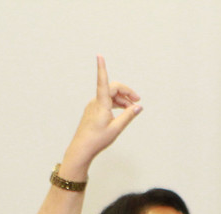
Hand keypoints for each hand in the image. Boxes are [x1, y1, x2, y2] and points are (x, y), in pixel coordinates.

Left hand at [61, 55, 141, 170]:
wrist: (81, 149)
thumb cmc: (97, 140)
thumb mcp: (116, 128)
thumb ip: (128, 116)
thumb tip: (138, 107)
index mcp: (101, 104)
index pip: (102, 82)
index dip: (102, 68)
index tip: (99, 56)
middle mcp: (95, 102)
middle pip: (113, 88)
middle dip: (126, 92)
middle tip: (137, 101)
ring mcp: (92, 106)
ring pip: (109, 95)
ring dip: (122, 99)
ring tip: (131, 108)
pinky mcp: (92, 111)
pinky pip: (105, 101)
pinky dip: (115, 103)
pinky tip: (122, 111)